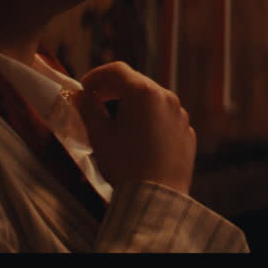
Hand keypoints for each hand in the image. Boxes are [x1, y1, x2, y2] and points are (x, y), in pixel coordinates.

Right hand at [74, 62, 195, 194]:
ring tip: (117, 122)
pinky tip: (138, 139)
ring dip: (133, 105)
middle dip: (114, 90)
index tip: (84, 89)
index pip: (117, 70)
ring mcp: (180, 115)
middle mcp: (167, 98)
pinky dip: (150, 121)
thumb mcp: (100, 135)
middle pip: (136, 83)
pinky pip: (165, 118)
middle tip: (95, 102)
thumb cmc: (125, 164)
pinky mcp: (187, 132)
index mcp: (144, 93)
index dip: (96, 76)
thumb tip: (80, 96)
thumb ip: (88, 109)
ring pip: (153, 101)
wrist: (157, 196)